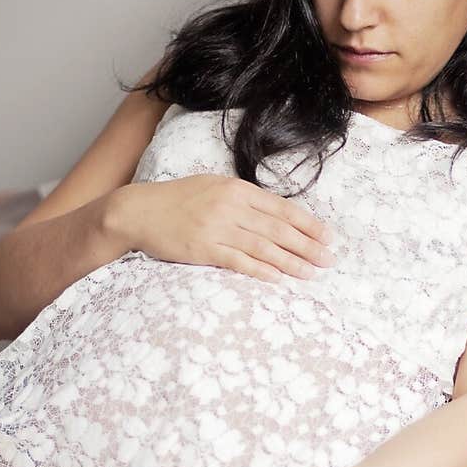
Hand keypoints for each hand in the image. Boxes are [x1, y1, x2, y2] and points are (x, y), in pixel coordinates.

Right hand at [108, 174, 334, 282]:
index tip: (328, 236)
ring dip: (291, 262)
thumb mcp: (212, 188)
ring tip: (311, 272)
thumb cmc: (177, 200)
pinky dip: (261, 270)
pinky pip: (238, 261)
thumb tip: (274, 215)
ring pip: (264, 247)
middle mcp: (230, 206)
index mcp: (236, 189)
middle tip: (329, 259)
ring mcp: (216, 228)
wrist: (137, 211)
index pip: (281, 208)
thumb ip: (242, 199)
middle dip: (308, 245)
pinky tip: (278, 279)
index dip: (308, 224)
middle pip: (278, 229)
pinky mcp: (203, 249)